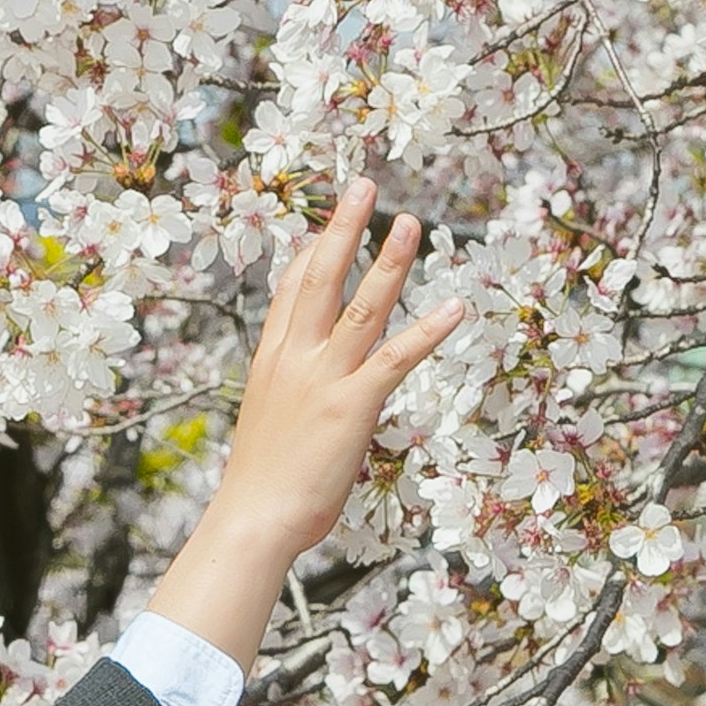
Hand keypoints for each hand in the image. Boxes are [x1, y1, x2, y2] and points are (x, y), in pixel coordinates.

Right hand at [144, 181, 466, 669]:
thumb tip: (310, 405)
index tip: (326, 225)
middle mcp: (294, 360)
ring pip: (360, 306)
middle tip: (362, 186)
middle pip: (319, 279)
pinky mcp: (353, 404)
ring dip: (388, 260)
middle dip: (342, 229)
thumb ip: (294, 403)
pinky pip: (396, 357)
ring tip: (410, 221)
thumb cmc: (260, 489)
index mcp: (270, 364)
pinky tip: (454, 305)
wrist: (251, 520)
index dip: (310, 253)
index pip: (290, 293)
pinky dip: (427, 330)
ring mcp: (323, 378)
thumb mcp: (271, 429)